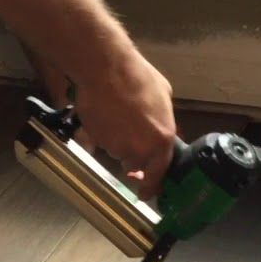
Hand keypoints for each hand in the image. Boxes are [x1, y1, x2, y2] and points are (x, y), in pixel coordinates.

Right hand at [74, 52, 175, 197]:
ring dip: (117, 141)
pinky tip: (104, 115)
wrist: (105, 69)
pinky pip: (101, 143)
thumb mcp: (164, 96)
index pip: (158, 173)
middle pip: (136, 164)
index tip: (147, 192)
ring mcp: (116, 147)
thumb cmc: (138, 78)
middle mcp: (139, 150)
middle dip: (133, 155)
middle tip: (129, 132)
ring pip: (118, 152)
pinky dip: (102, 134)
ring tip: (117, 115)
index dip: (152, 185)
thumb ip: (164, 120)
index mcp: (161, 140)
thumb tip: (161, 129)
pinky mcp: (96, 141)